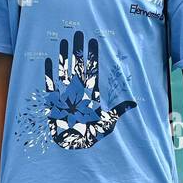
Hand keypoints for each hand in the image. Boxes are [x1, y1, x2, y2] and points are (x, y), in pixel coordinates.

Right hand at [42, 31, 135, 149]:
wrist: (73, 148)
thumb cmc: (90, 137)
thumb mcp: (107, 124)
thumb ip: (118, 111)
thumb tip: (134, 102)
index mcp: (91, 95)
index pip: (92, 71)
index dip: (93, 56)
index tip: (94, 41)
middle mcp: (77, 93)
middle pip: (78, 66)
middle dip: (78, 50)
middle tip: (78, 34)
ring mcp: (64, 96)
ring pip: (64, 71)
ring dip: (64, 57)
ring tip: (64, 41)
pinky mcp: (52, 103)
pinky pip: (50, 85)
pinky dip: (49, 73)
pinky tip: (48, 60)